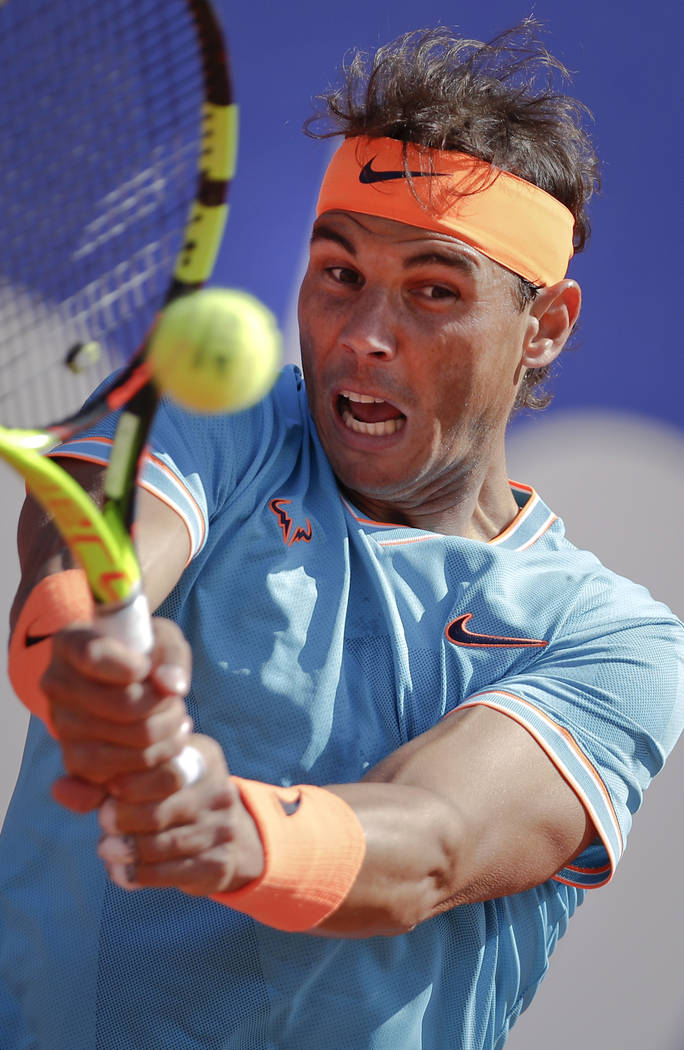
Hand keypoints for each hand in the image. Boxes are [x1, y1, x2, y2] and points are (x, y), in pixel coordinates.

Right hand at [45, 617, 192, 811]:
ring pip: (125, 746)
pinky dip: (151, 770)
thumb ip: (172, 655)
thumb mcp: (162, 639)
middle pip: (124, 705)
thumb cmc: (145, 653)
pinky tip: (165, 752)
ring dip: (164, 739)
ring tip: (178, 724)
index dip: (129, 666)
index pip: (93, 654)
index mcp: (70, 643)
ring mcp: (62, 725)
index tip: (146, 668)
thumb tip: (172, 685)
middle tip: (177, 703)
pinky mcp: (74, 761)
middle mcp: (57, 684)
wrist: (126, 684)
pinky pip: (114, 779)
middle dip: (165, 707)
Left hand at [97, 734, 264, 895]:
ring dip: (128, 850)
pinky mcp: (218, 864)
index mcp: (202, 758)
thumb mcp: (146, 780)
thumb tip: (59, 788)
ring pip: (164, 844)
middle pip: (161, 810)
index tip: (109, 793)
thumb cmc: (170, 800)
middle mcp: (219, 791)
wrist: (225, 838)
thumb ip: (102, 782)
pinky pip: (172, 873)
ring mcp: (223, 829)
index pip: (163, 770)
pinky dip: (140, 875)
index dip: (129, 784)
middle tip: (104, 826)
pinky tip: (122, 872)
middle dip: (124, 820)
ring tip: (107, 850)